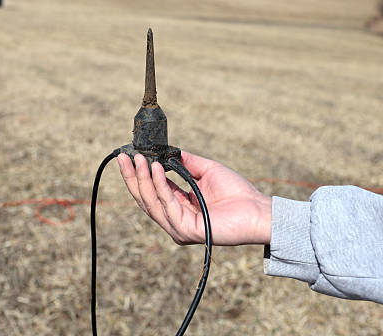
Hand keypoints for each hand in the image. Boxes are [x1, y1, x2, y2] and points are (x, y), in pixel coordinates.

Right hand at [117, 151, 271, 245]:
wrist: (258, 209)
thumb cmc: (237, 192)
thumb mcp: (206, 170)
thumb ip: (185, 162)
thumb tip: (166, 151)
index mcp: (178, 208)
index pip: (150, 192)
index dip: (137, 175)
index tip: (129, 156)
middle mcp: (175, 220)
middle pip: (145, 199)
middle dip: (133, 177)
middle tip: (124, 157)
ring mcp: (179, 228)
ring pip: (152, 203)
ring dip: (143, 180)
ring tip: (139, 159)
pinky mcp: (187, 231)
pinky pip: (168, 206)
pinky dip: (160, 186)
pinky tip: (157, 169)